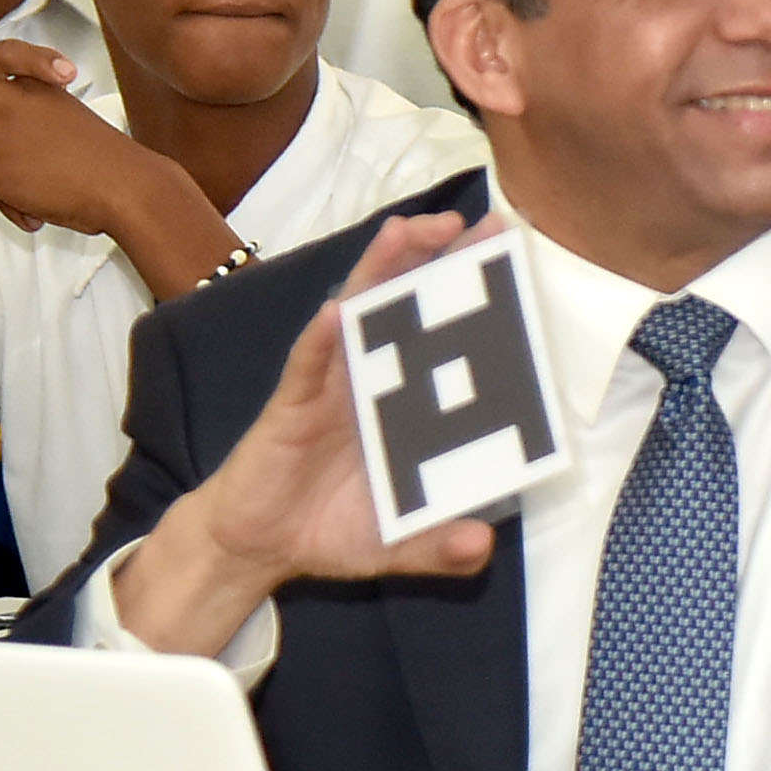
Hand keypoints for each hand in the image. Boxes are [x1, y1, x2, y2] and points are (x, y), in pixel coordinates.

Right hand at [105, 211, 503, 654]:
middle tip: (484, 222)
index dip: (475, 302)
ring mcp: (329, 387)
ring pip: (358, 315)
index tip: (513, 263)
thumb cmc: (330, 530)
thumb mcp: (397, 547)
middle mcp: (370, 382)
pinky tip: (338, 310)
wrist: (257, 548)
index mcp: (403, 405)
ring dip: (381, 271)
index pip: (443, 341)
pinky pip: (308, 365)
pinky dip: (321, 338)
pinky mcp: (291, 406)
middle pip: (408, 308)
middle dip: (440, 262)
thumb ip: (438, 548)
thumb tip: (481, 546)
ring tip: (411, 230)